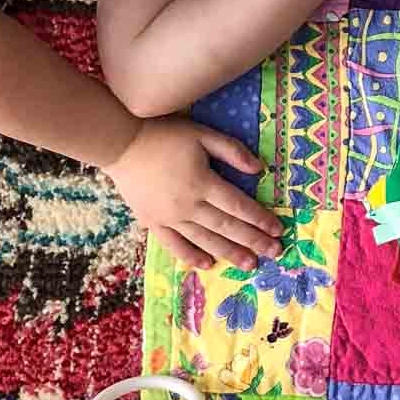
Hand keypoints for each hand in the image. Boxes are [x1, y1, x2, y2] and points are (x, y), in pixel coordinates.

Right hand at [103, 117, 281, 272]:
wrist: (121, 144)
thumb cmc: (165, 135)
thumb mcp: (203, 134)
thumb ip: (231, 151)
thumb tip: (259, 170)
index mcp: (202, 183)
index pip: (238, 206)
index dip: (260, 219)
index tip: (278, 230)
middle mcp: (188, 205)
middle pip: (226, 227)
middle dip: (253, 241)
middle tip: (275, 253)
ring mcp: (168, 217)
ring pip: (204, 240)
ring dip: (229, 253)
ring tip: (250, 264)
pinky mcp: (152, 222)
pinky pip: (174, 244)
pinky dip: (191, 256)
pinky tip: (208, 264)